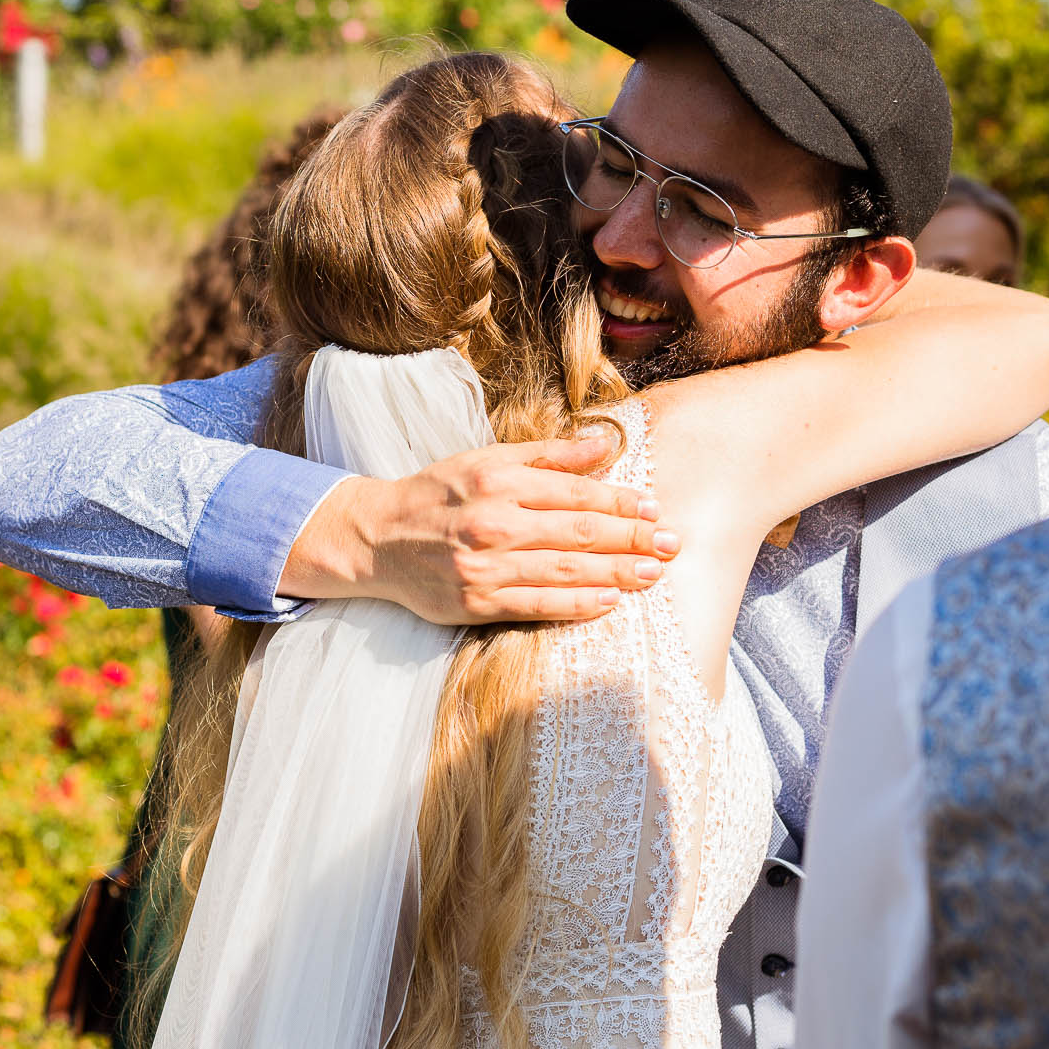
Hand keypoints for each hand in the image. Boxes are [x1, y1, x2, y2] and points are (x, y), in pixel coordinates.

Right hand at [280, 433, 680, 623]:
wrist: (377, 538)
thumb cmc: (438, 495)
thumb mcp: (486, 461)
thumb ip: (547, 456)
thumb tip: (602, 444)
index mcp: (499, 482)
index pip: (574, 492)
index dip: (619, 502)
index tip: (654, 508)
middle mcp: (493, 522)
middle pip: (578, 532)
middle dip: (631, 538)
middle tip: (671, 543)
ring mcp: (484, 565)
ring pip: (564, 570)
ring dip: (616, 573)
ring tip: (653, 574)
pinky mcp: (474, 602)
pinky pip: (536, 604)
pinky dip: (576, 605)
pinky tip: (609, 602)